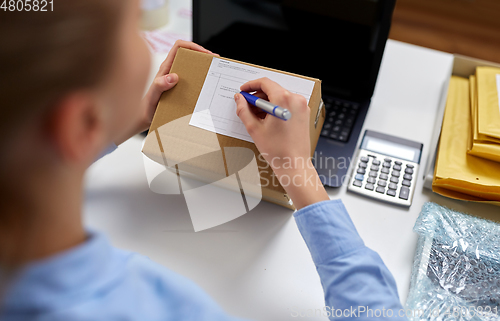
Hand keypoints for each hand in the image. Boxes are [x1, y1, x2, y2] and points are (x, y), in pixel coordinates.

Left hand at [141, 40, 216, 127]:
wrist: (146, 117)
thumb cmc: (147, 106)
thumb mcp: (153, 96)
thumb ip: (159, 85)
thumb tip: (173, 76)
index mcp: (166, 68)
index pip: (179, 47)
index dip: (192, 46)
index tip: (204, 53)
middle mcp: (172, 70)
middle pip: (189, 54)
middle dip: (203, 55)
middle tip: (214, 62)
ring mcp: (176, 78)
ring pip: (192, 67)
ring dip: (203, 67)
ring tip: (214, 72)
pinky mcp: (180, 86)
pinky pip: (193, 79)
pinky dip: (201, 79)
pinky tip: (207, 86)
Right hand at [234, 78, 328, 208]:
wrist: (294, 164)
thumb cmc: (278, 150)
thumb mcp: (254, 128)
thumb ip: (244, 110)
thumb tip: (239, 100)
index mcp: (284, 99)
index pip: (265, 83)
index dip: (251, 86)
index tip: (243, 91)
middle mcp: (295, 100)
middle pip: (272, 89)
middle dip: (257, 96)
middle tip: (246, 106)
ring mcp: (301, 106)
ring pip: (279, 97)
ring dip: (266, 103)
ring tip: (255, 116)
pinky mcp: (304, 113)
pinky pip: (287, 104)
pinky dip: (275, 108)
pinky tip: (267, 120)